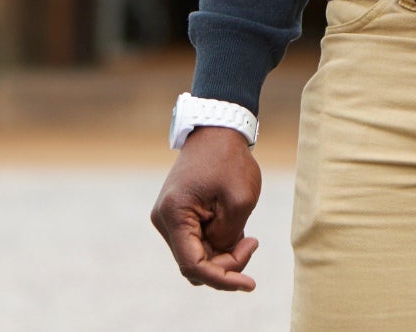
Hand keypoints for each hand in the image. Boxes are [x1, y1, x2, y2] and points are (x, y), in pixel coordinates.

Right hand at [152, 127, 262, 290]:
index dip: (223, 280)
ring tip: (245, 230)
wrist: (215, 130)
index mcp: (175, 215)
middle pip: (195, 265)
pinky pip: (197, 243)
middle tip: (251, 242)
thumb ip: (229, 236)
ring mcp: (169, 218)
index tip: (250, 284)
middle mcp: (164, 220)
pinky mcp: (178, 215)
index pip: (194, 266)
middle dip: (226, 264)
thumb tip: (219, 255)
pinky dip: (218, 243)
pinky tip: (234, 225)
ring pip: (197, 256)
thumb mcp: (241, 200)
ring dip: (223, 253)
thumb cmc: (229, 160)